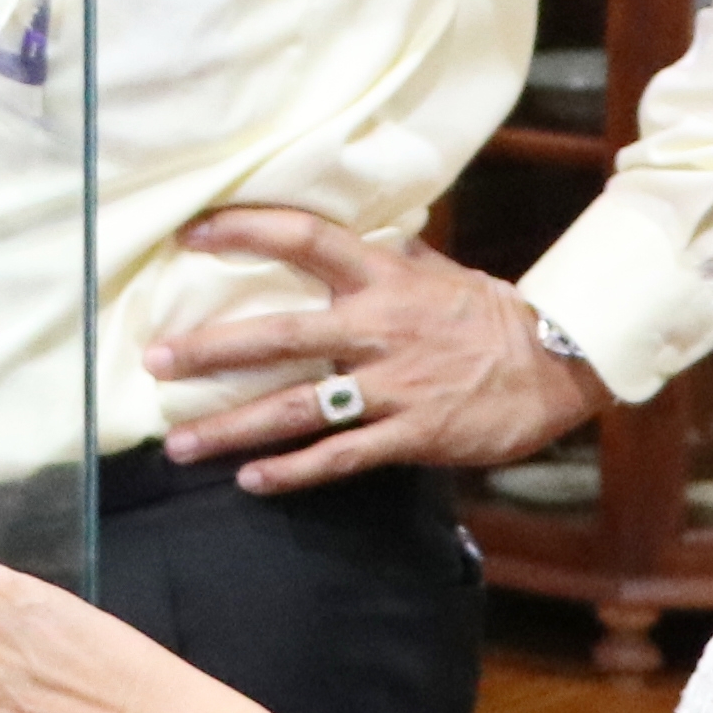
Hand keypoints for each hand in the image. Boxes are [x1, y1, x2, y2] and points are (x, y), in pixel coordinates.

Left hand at [147, 208, 602, 490]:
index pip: (304, 239)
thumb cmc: (488, 313)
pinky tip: (252, 481)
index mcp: (383, 277)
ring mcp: (393, 385)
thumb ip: (388, 255)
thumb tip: (351, 231)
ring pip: (298, 408)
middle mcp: (379, 328)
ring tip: (180, 444)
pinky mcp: (411, 434)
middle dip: (211, 351)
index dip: (246, 231)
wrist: (558, 362)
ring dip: (233, 428)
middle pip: (280, 336)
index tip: (191, 234)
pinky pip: (341, 456)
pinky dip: (293, 471)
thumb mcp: (437, 269)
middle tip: (155, 362)